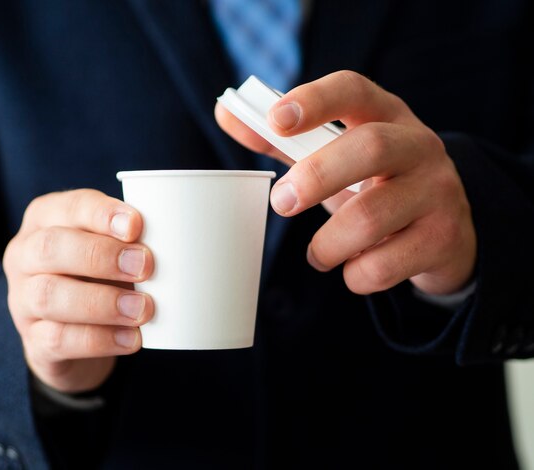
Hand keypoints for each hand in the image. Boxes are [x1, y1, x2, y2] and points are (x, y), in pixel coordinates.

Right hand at [3, 189, 153, 392]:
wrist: (73, 337)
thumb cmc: (99, 276)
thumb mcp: (111, 249)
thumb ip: (132, 241)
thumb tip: (176, 244)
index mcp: (46, 220)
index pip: (69, 207)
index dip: (101, 214)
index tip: (136, 226)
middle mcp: (25, 256)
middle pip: (50, 247)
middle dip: (101, 255)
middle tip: (144, 267)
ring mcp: (22, 301)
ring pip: (49, 295)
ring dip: (103, 302)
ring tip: (143, 309)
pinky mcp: (33, 341)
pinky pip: (58, 340)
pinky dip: (100, 340)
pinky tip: (132, 339)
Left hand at [216, 70, 475, 295]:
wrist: (444, 231)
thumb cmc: (375, 185)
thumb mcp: (335, 156)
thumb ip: (283, 139)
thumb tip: (225, 113)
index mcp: (386, 116)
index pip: (354, 90)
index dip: (315, 100)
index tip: (276, 120)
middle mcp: (419, 147)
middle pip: (371, 149)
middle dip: (316, 176)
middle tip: (280, 203)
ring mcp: (438, 192)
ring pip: (372, 217)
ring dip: (328, 243)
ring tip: (317, 254)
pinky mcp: (444, 238)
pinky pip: (386, 264)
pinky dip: (356, 274)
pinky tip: (354, 269)